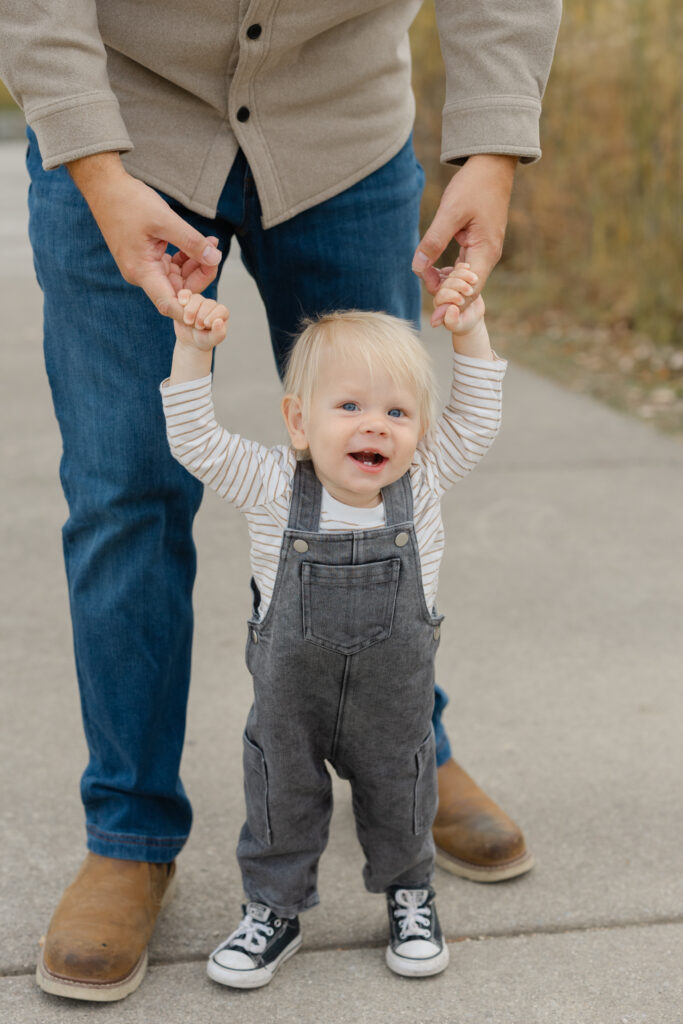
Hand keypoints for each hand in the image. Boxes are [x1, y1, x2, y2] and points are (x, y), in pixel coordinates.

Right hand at [67, 152, 221, 320]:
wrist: (105, 188)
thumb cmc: (129, 202)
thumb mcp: (165, 220)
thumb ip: (191, 242)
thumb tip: (215, 259)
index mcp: (142, 271)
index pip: (168, 304)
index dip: (189, 311)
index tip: (208, 307)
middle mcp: (142, 275)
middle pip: (179, 290)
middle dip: (200, 275)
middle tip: (214, 252)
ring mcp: (144, 267)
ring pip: (178, 277)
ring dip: (196, 264)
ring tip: (210, 242)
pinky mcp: (148, 258)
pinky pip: (172, 266)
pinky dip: (187, 257)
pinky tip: (199, 242)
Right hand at [174, 290, 228, 349]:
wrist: (189, 341)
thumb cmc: (204, 340)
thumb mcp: (212, 340)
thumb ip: (219, 333)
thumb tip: (219, 322)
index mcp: (221, 313)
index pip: (221, 309)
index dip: (214, 316)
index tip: (206, 325)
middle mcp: (211, 305)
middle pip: (208, 303)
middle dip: (202, 315)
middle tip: (198, 327)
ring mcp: (199, 302)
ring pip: (196, 298)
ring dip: (191, 310)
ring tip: (188, 322)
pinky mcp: (186, 301)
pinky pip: (185, 294)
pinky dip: (183, 297)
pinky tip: (182, 304)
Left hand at [412, 154, 516, 325]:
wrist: (492, 165)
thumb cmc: (474, 185)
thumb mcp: (451, 211)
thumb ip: (434, 241)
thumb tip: (417, 267)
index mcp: (486, 252)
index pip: (469, 291)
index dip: (451, 304)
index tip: (435, 316)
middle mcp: (488, 257)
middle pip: (465, 289)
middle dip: (444, 293)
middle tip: (423, 282)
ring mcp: (484, 251)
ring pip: (463, 279)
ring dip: (444, 282)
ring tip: (424, 274)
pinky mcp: (477, 245)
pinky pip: (462, 267)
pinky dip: (448, 271)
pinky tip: (431, 269)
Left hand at [432, 263, 484, 334]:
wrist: (472, 316)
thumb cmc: (463, 323)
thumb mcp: (458, 325)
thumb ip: (452, 321)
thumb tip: (451, 309)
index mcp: (439, 303)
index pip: (441, 294)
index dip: (450, 295)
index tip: (462, 301)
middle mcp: (442, 291)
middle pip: (447, 282)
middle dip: (458, 285)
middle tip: (469, 291)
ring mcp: (450, 282)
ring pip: (452, 273)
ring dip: (463, 274)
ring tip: (474, 280)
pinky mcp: (457, 276)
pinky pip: (458, 268)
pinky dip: (464, 267)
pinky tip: (470, 268)